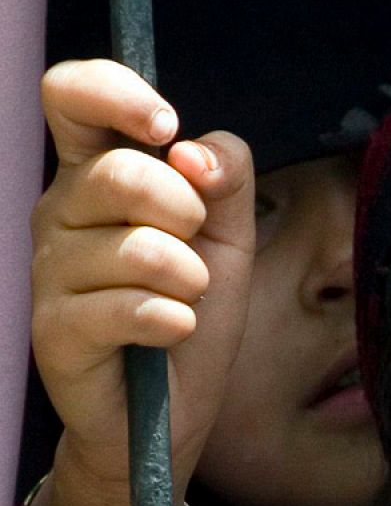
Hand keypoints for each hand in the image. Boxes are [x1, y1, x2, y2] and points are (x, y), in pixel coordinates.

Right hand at [31, 58, 253, 498]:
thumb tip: (194, 150)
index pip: (70, 97)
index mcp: (93, 175)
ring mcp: (48, 270)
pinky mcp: (53, 328)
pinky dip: (173, 319)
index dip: (115, 93)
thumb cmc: (192, 311)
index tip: (166, 128)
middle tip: (197, 251)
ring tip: (186, 301)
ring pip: (135, 247)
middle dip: (185, 212)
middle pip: (121, 174)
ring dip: (189, 278)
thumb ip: (226, 178)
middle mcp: (58, 212)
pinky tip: (174, 331)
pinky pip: (129, 306)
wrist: (168, 411)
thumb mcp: (228, 237)